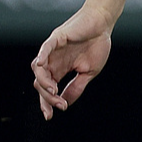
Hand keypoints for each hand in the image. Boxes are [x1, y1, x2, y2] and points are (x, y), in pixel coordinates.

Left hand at [32, 4, 115, 119]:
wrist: (103, 25)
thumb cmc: (97, 45)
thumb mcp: (88, 72)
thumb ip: (76, 87)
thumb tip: (65, 103)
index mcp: (60, 69)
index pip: (47, 89)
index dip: (47, 102)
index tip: (50, 115)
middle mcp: (52, 61)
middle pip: (40, 82)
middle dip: (46, 96)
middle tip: (59, 104)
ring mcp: (52, 50)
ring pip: (38, 69)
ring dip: (43, 81)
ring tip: (53, 90)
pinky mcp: (56, 38)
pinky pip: (44, 49)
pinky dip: (41, 57)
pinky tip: (40, 65)